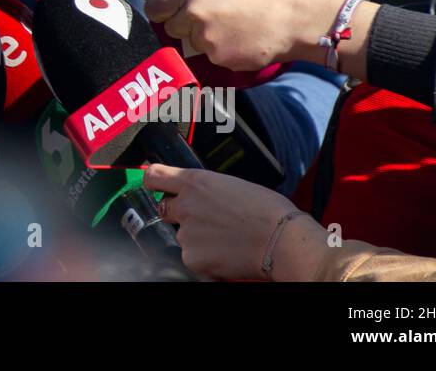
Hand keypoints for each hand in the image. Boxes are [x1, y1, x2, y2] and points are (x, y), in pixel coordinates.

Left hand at [144, 164, 329, 280]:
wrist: (282, 240)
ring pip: (183, 236)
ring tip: (226, 239)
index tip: (155, 187)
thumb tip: (201, 196)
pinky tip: (226, 254)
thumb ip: (207, 189)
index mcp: (195, 181)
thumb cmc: (268, 211)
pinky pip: (192, 258)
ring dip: (197, 239)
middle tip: (205, 221)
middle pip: (164, 208)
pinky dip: (205, 259)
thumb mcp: (232, 186)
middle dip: (179, 214)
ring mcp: (186, 233)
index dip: (153, 182)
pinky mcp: (192, 258)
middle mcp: (185, 204)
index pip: (154, 176)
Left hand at [145, 0, 336, 69]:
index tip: (171, 11)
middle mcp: (194, 13)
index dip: (162, 10)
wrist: (291, 20)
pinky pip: (208, 56)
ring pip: (189, 43)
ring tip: (230, 27)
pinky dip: (220, 51)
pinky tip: (238, 40)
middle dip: (184, 25)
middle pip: (170, 27)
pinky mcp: (217, 57)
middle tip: (209, 18)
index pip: (154, 6)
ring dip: (203, 38)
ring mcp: (205, 38)